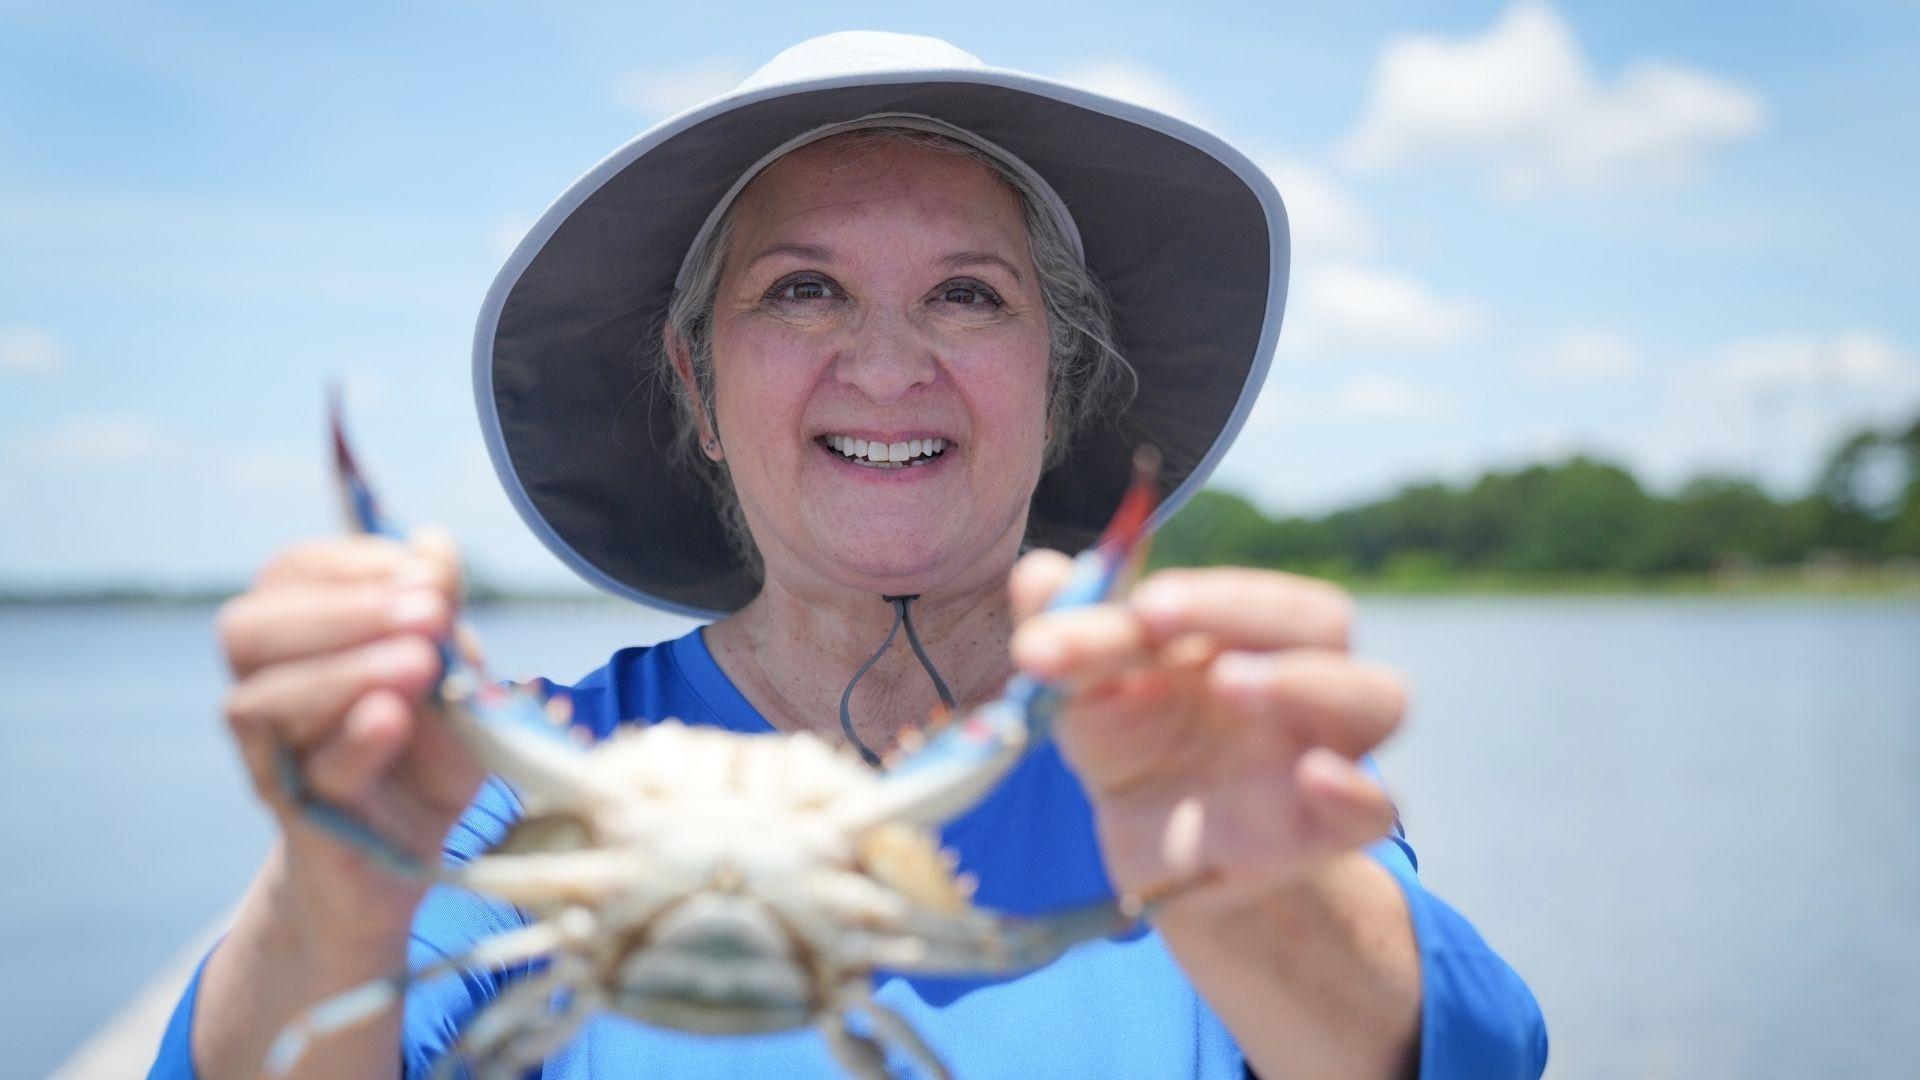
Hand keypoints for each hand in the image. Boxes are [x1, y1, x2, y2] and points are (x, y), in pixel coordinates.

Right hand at [216, 530, 485, 954]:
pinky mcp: (306, 819)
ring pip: (265, 701)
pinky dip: (356, 739)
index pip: (289, 573)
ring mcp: (274, 758)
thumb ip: (442, 611)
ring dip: (349, 669)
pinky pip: (315, 772)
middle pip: (251, 629)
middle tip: (429, 615)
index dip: (354, 562)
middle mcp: (265, 692)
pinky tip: (393, 717)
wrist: (408, 858)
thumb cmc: (426, 752)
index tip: (427, 574)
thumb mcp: (451, 673)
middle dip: (344, 611)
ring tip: (419, 664)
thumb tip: (433, 542)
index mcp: (298, 641)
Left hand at [1009, 557, 1405, 912]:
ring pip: (1377, 696)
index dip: (1207, 592)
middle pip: (1322, 623)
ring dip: (1306, 679)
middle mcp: (1298, 682)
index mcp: (1244, 636)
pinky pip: (1376, 808)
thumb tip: (1037, 574)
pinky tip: (1313, 778)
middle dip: (1243, 610)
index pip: (1252, 594)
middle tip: (1152, 619)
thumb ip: (1069, 637)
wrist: (1160, 859)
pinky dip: (1357, 790)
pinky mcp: (1324, 833)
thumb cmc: (1138, 749)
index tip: (1138, 604)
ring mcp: (1321, 753)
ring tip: (1229, 683)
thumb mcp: (1090, 695)